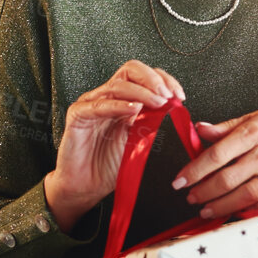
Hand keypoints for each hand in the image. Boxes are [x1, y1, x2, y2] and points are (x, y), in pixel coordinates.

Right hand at [44, 60, 185, 229]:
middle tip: (167, 95)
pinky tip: (134, 109)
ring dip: (142, 92)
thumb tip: (173, 108)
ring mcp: (92, 104)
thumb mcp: (139, 142)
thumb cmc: (110, 166)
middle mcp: (109, 98)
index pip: (145, 77)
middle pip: (131, 70)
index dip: (164, 80)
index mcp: (124, 101)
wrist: (87, 186)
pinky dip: (118, 105)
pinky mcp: (78, 115)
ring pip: (118, 85)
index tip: (179, 95)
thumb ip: (152, 123)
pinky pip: (99, 105)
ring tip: (158, 103)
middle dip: (153, 79)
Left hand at [173, 109, 257, 219]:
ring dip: (221, 206)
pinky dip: (249, 212)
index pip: (216, 154)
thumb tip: (199, 129)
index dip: (194, 171)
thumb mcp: (256, 116)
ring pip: (244, 195)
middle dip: (203, 192)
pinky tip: (235, 213)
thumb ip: (226, 127)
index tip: (179, 182)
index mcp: (253, 133)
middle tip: (190, 198)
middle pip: (227, 179)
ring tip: (206, 210)